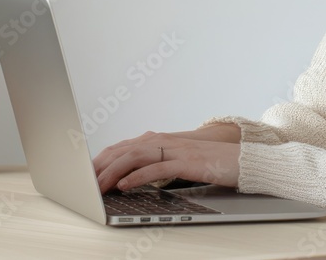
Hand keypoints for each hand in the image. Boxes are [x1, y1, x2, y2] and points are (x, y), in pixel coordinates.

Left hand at [92, 123, 241, 193]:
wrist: (243, 160)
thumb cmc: (212, 163)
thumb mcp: (179, 162)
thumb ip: (157, 163)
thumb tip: (131, 177)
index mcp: (161, 140)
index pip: (123, 147)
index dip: (101, 159)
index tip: (84, 173)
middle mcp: (165, 140)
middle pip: (124, 149)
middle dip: (100, 165)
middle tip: (82, 181)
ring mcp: (176, 150)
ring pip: (135, 157)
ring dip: (113, 172)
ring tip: (97, 186)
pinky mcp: (187, 162)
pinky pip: (156, 168)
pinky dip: (137, 176)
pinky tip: (124, 186)